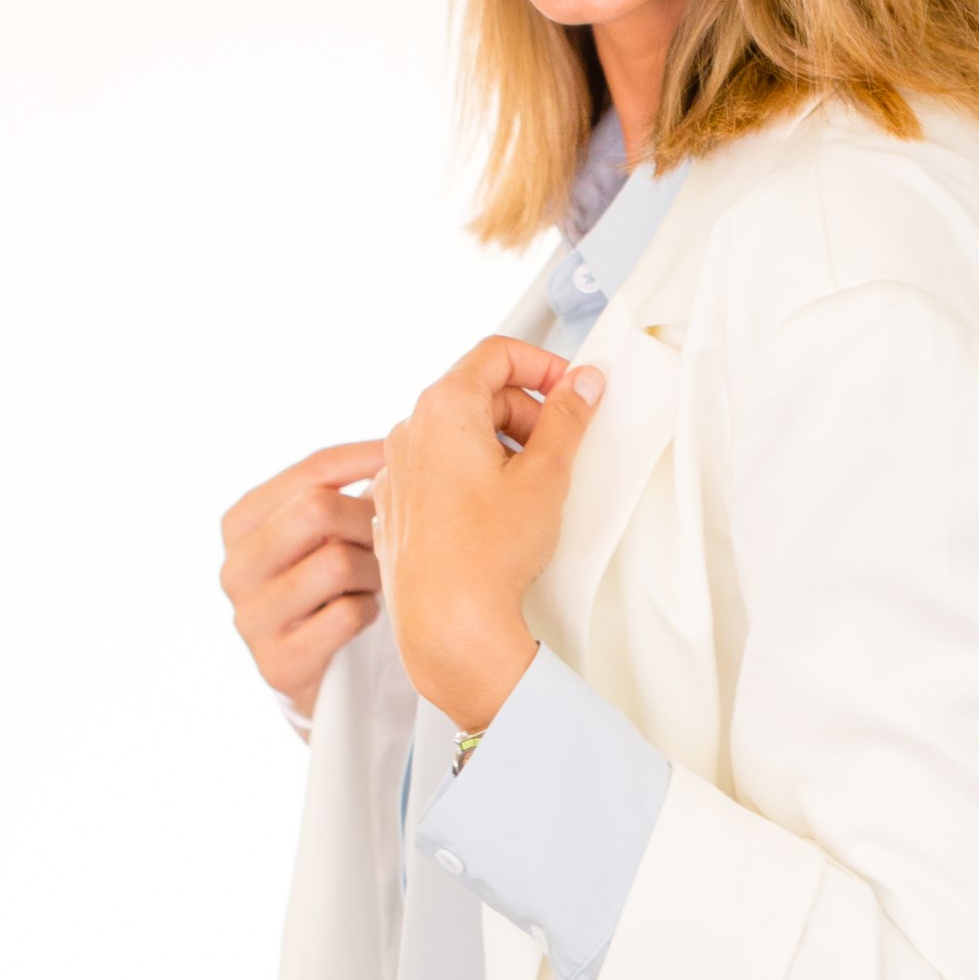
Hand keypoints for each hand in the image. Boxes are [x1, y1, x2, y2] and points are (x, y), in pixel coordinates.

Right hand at [219, 440, 386, 726]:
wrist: (320, 676)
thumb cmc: (333, 586)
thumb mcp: (327, 532)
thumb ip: (345, 489)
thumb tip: (407, 439)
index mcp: (242, 521)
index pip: (314, 469)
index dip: (369, 457)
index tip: (410, 455)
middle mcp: (235, 567)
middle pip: (317, 508)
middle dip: (369, 518)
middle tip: (393, 534)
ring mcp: (250, 618)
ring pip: (336, 562)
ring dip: (373, 569)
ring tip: (378, 578)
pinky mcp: (278, 663)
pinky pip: (346, 615)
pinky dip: (370, 611)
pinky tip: (368, 615)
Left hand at [372, 336, 605, 729]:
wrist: (446, 626)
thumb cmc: (488, 555)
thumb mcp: (546, 475)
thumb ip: (568, 417)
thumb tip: (583, 382)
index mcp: (443, 408)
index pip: (497, 353)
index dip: (543, 364)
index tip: (571, 392)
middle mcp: (409, 431)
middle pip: (477, 392)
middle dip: (526, 411)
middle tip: (560, 447)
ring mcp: (395, 470)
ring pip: (456, 432)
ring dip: (500, 443)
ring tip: (531, 487)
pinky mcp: (396, 506)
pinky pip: (437, 469)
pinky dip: (471, 474)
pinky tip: (496, 512)